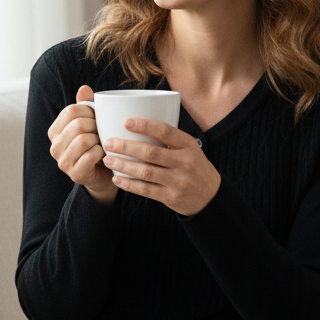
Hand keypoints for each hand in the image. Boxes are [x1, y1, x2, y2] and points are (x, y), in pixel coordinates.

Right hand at [47, 85, 116, 206]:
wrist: (104, 174)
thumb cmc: (96, 144)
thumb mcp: (91, 123)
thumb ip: (86, 105)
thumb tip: (84, 88)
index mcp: (55, 131)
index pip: (71, 111)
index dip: (89, 111)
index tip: (98, 118)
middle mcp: (55, 147)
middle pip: (77, 125)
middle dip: (96, 126)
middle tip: (102, 131)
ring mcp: (63, 162)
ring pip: (83, 140)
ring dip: (98, 139)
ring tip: (103, 143)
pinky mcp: (75, 175)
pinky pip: (90, 156)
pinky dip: (101, 152)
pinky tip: (103, 154)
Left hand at [102, 118, 220, 215]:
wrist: (211, 196)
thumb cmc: (195, 167)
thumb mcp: (190, 149)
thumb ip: (170, 140)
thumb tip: (138, 125)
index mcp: (188, 145)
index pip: (165, 131)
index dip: (145, 126)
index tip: (126, 122)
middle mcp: (184, 162)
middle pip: (150, 152)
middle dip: (126, 147)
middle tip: (109, 143)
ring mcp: (178, 181)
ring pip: (145, 172)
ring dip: (123, 165)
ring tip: (108, 159)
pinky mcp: (171, 197)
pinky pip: (146, 190)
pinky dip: (129, 184)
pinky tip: (117, 178)